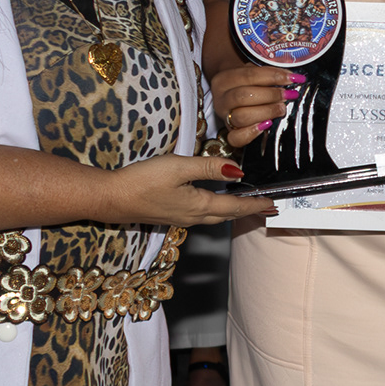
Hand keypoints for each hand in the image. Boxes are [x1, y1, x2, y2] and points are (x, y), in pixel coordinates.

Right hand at [104, 153, 276, 225]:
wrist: (110, 199)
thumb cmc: (141, 181)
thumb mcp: (178, 167)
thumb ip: (209, 167)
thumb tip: (238, 170)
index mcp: (199, 205)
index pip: (235, 205)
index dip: (256, 204)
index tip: (274, 204)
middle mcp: (193, 216)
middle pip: (228, 215)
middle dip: (249, 211)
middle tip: (267, 209)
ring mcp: (180, 218)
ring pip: (215, 216)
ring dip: (233, 211)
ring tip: (246, 206)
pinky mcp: (169, 215)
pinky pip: (201, 215)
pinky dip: (216, 210)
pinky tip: (213, 204)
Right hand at [210, 63, 304, 148]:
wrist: (233, 95)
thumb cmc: (248, 83)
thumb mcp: (254, 72)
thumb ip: (270, 74)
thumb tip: (294, 78)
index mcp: (224, 79)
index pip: (249, 75)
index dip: (273, 76)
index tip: (293, 78)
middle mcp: (221, 99)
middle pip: (243, 96)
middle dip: (271, 95)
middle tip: (289, 95)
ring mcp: (223, 117)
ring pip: (241, 117)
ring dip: (266, 112)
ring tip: (282, 109)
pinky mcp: (229, 133)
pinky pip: (236, 138)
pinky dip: (252, 133)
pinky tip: (267, 125)